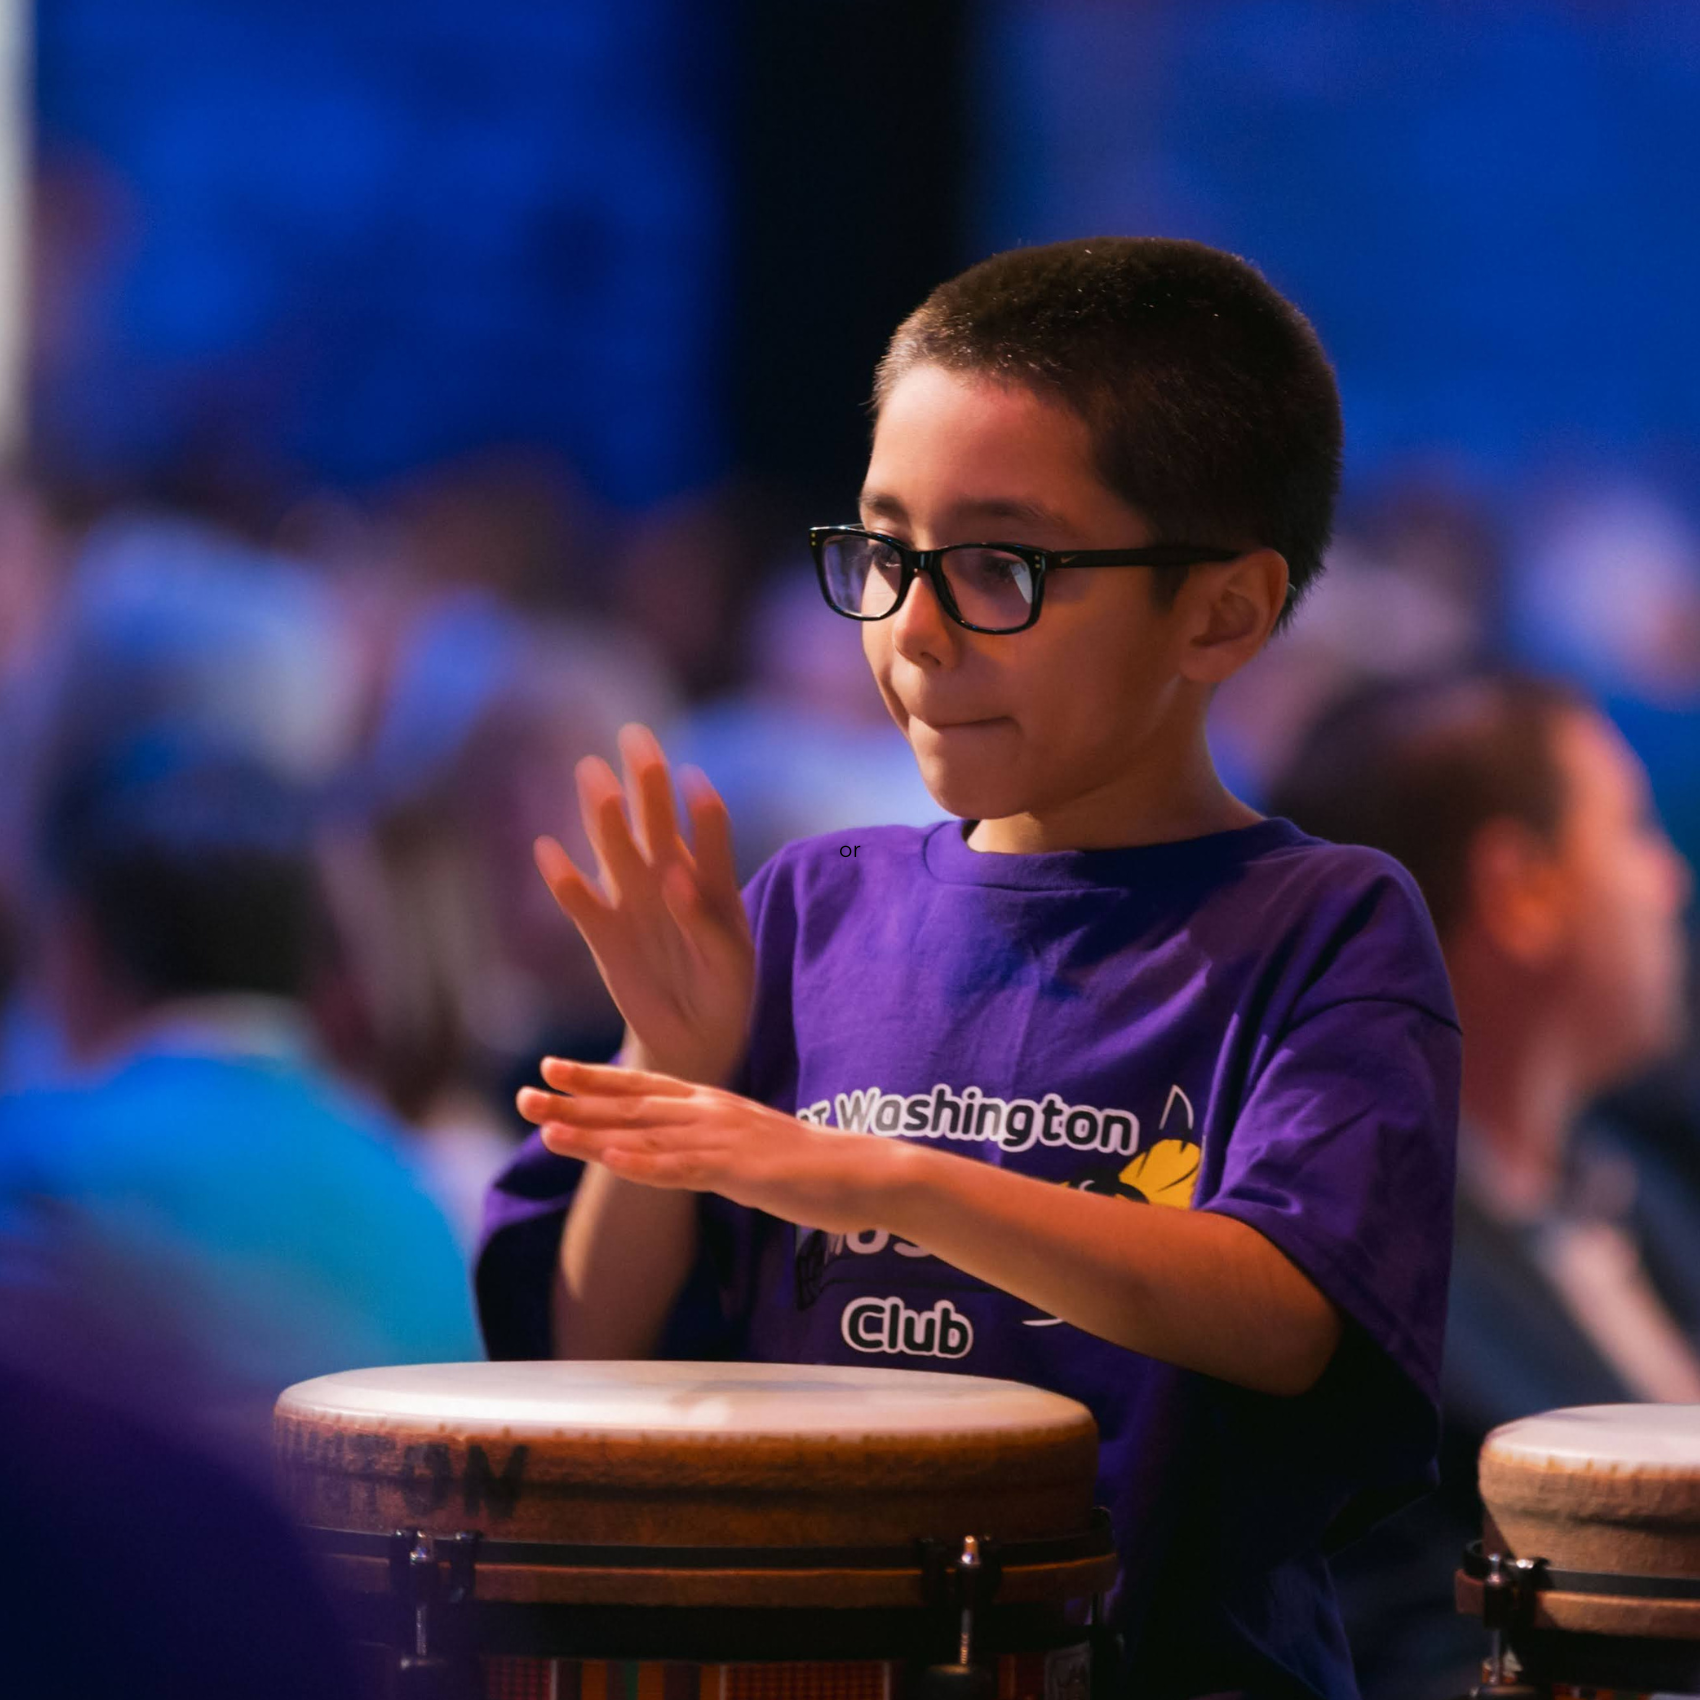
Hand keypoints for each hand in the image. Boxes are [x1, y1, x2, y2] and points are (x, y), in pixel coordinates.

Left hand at [516, 1057, 898, 1234]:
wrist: (869, 1173)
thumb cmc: (814, 1165)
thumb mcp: (753, 1145)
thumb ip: (715, 1143)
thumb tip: (688, 1152)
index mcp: (715, 1103)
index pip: (644, 1084)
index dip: (595, 1076)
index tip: (550, 1066)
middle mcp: (712, 1112)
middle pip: (631, 1104)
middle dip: (574, 1099)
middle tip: (522, 1091)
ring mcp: (724, 1140)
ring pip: (644, 1134)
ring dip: (592, 1131)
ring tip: (544, 1125)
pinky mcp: (740, 1171)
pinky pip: (681, 1169)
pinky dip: (641, 1163)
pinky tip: (607, 1159)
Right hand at [535, 723, 754, 1086]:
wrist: (695, 1039)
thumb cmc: (725, 993)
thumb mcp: (731, 962)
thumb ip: (705, 919)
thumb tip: (676, 877)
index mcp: (710, 881)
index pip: (708, 830)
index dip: (701, 807)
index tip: (693, 781)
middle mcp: (668, 880)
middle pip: (655, 822)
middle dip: (645, 781)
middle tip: (636, 736)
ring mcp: (634, 904)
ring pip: (615, 849)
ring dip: (603, 814)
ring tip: (590, 772)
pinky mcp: (604, 935)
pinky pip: (581, 902)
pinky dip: (563, 880)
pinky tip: (547, 849)